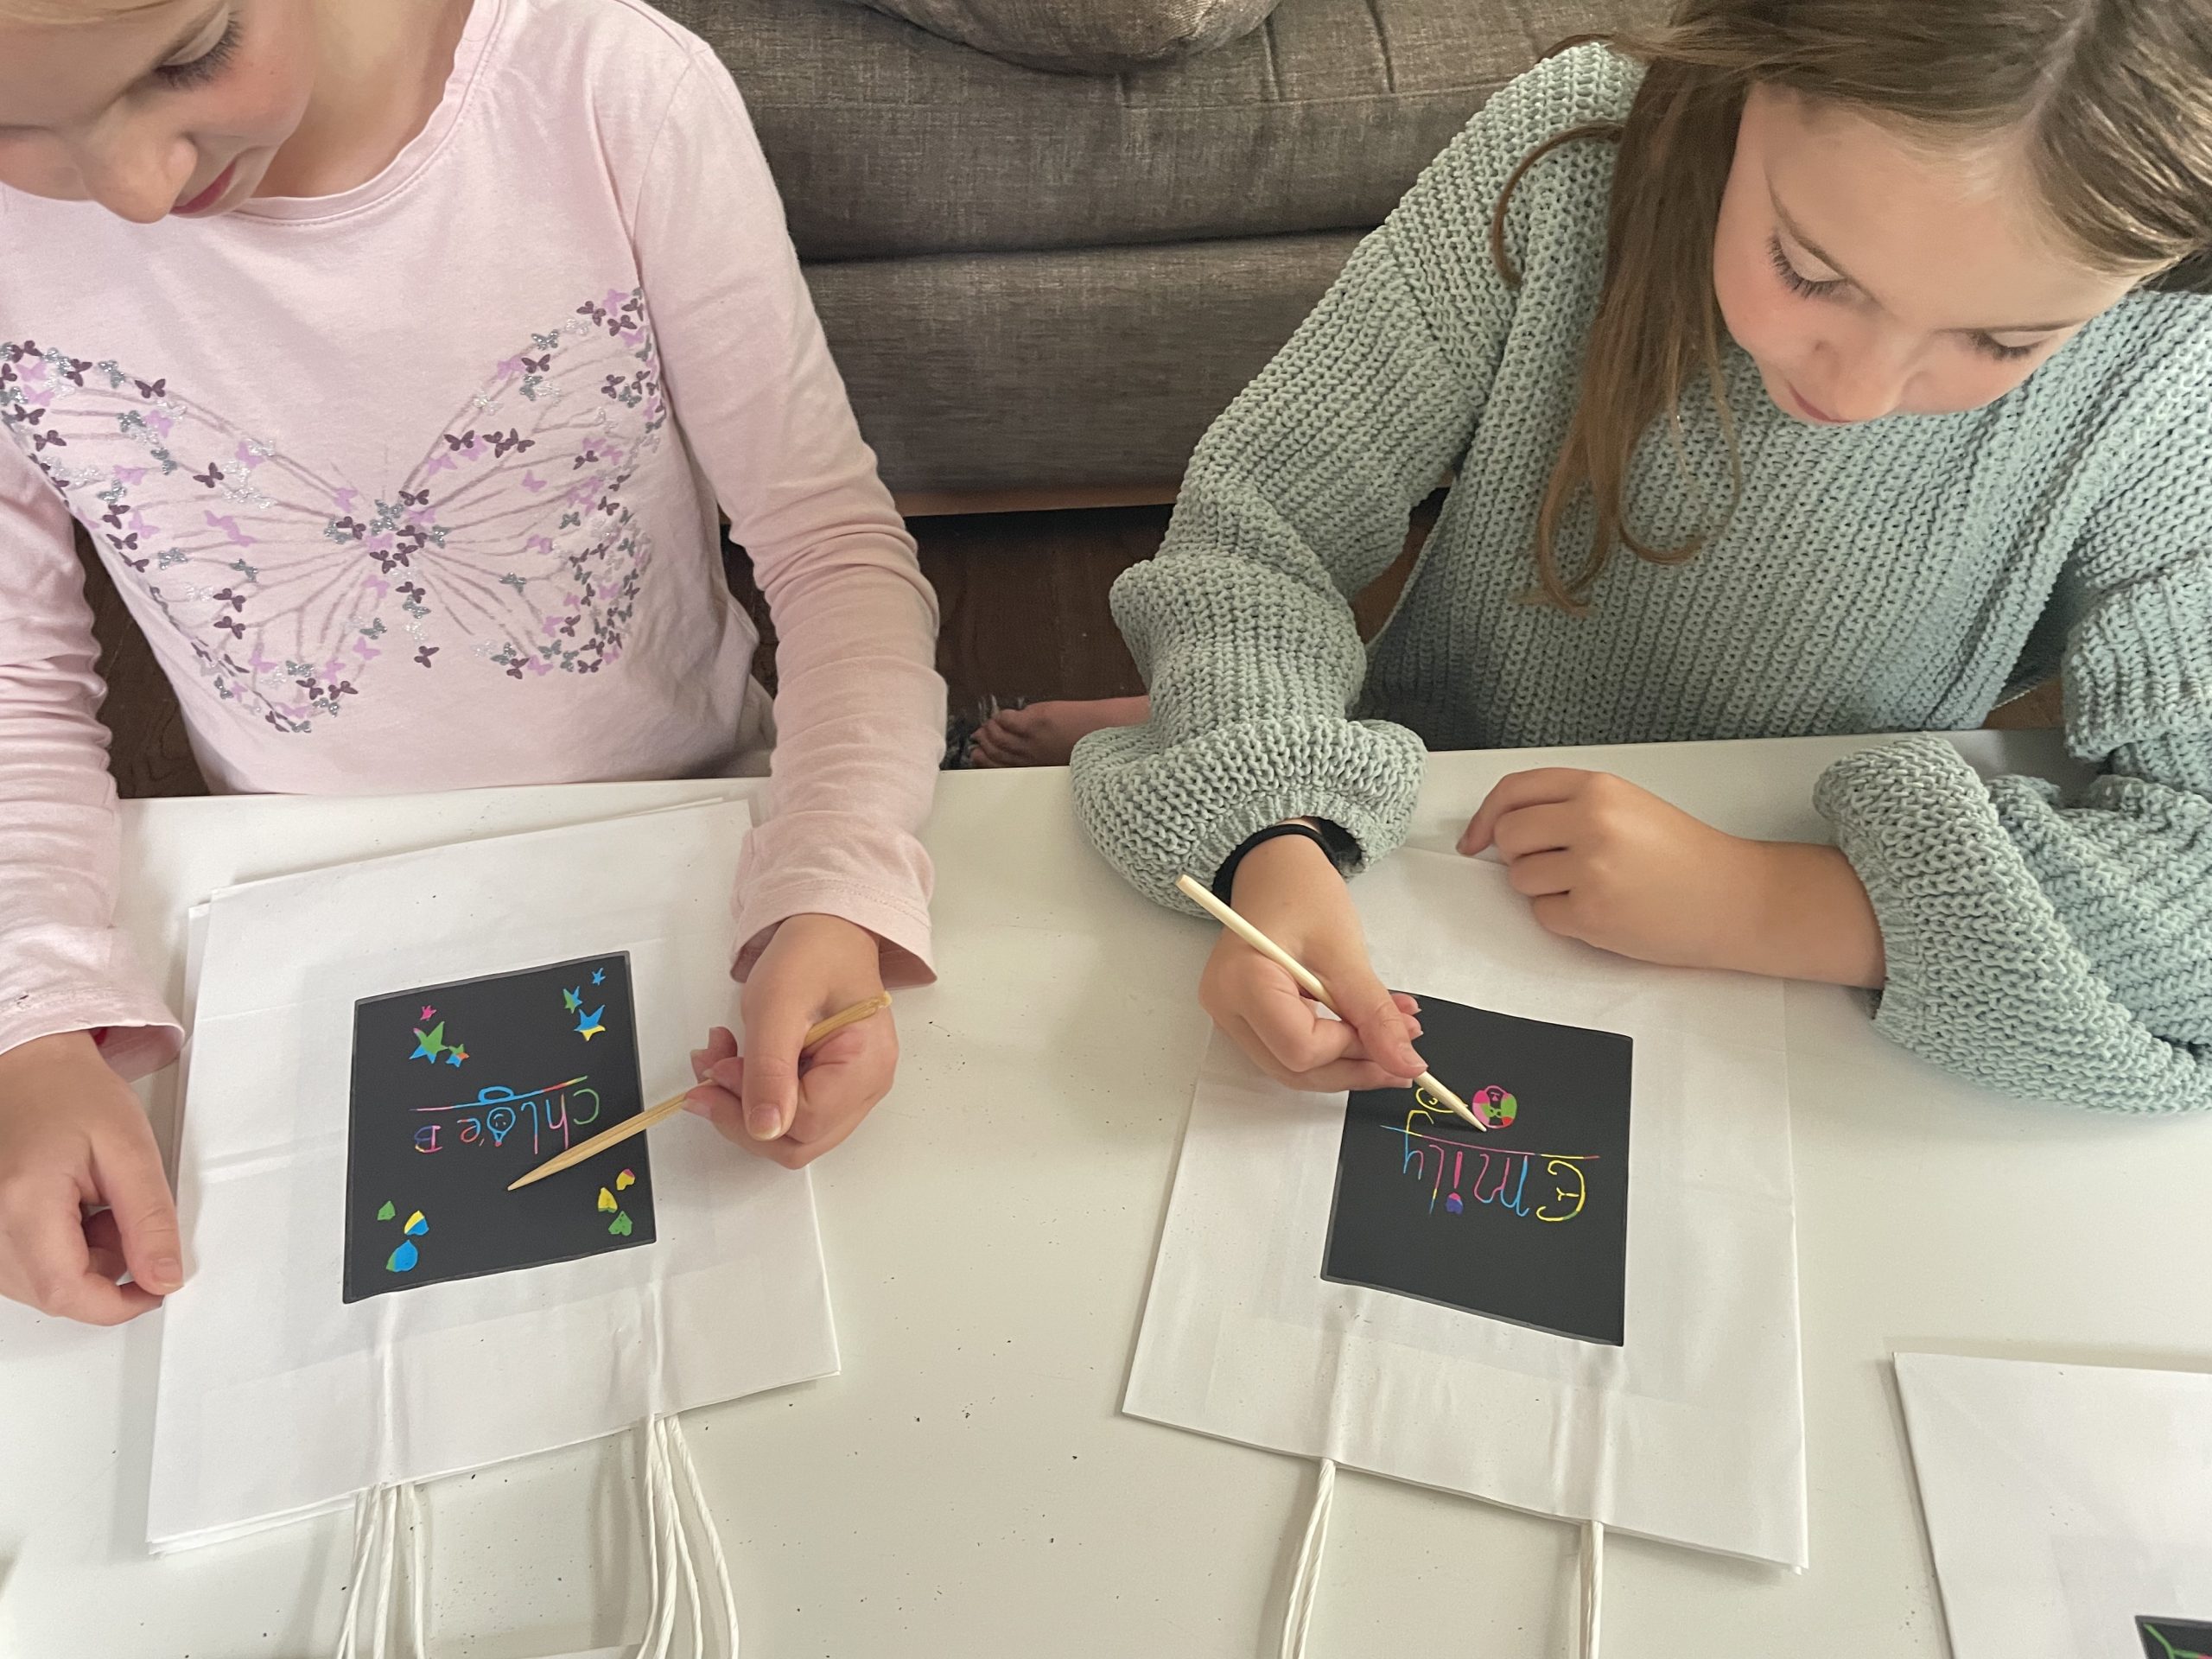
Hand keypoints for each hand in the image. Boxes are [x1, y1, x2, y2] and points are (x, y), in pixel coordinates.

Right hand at [0, 1030, 182, 1323]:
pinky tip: (73, 1212)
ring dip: (82, 1262)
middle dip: (104, 1273)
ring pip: (37, 1283)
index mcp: (23, 1202)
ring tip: (98, 1205)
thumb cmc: (72, 1092)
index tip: (153, 1288)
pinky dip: (58, 1251)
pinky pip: (21, 1265)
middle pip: (51, 1292)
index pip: (66, 1291)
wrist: (30, 1065)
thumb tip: (164, 1276)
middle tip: (125, 1220)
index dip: (117, 1304)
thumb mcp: (131, 1150)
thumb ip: (151, 1220)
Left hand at [685, 913, 894, 1168]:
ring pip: (792, 1132)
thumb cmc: (812, 954)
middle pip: (800, 1141)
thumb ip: (769, 1070)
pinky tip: (737, 1063)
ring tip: (718, 1060)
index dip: (751, 1108)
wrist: (828, 930)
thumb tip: (764, 1129)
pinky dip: (756, 1094)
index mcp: (866, 1065)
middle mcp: (869, 1085)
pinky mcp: (836, 1085)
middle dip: (742, 1114)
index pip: (805, 1124)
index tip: (719, 1070)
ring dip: (743, 1105)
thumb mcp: (777, 1005)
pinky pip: (793, 1111)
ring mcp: (855, 1089)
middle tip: (709, 1074)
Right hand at [1199, 829, 1426, 1092]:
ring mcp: (1231, 1016)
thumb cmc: (1301, 892)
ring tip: (1393, 1038)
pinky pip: (1290, 1049)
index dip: (1350, 1048)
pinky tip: (1366, 1029)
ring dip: (1347, 1061)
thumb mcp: (1344, 949)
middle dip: (1354, 1067)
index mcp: (1242, 983)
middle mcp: (1227, 1008)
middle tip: (1404, 1057)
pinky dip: (1332, 1047)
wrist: (1275, 868)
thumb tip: (1406, 1062)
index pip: (1299, 1049)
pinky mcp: (1246, 1017)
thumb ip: (1374, 1011)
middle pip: (1294, 1069)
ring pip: (1294, 1068)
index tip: (1388, 1031)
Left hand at [1460, 769, 1884, 985]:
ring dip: (1544, 888)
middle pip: (1509, 835)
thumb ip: (1569, 805)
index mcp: (1599, 788)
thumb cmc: (1684, 855)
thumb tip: (1501, 826)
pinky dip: (1564, 918)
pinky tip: (1604, 909)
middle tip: (1556, 864)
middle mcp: (1592, 822)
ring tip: (1594, 885)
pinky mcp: (1592, 913)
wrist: (1733, 898)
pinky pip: (1543, 915)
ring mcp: (1591, 869)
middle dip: (1520, 855)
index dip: (1486, 816)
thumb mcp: (1628, 806)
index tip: (1475, 838)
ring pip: (1520, 878)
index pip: (1514, 790)